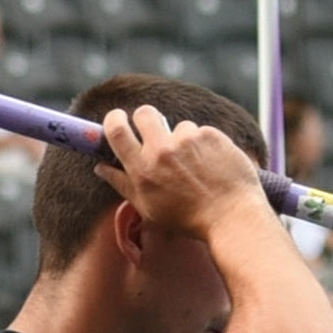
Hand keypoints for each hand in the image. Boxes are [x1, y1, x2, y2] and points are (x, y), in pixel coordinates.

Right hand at [97, 100, 264, 238]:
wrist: (232, 218)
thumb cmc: (188, 219)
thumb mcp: (148, 208)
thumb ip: (122, 184)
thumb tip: (100, 167)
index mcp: (142, 170)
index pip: (116, 129)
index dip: (114, 119)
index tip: (119, 119)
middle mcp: (162, 151)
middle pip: (145, 113)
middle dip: (147, 120)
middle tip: (156, 135)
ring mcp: (188, 141)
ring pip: (178, 126)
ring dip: (183, 140)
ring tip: (196, 167)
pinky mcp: (211, 135)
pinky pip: (201, 131)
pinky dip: (205, 145)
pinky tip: (212, 165)